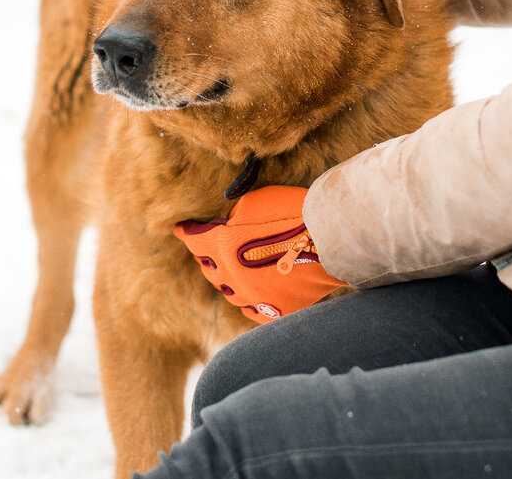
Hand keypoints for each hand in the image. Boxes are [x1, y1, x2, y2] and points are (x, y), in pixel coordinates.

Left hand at [173, 186, 347, 323]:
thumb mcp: (255, 201)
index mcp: (222, 247)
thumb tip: (226, 224)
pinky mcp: (277, 310)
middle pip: (209, 269)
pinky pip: (253, 311)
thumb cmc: (294, 211)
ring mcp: (255, 298)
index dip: (186, 232)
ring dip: (226, 279)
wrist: (331, 237)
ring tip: (227, 270)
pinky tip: (248, 295)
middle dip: (205, 256)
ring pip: (229, 292)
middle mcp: (233, 277)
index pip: (195, 240)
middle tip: (204, 248)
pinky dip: (248, 301)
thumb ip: (232, 215)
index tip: (180, 229)